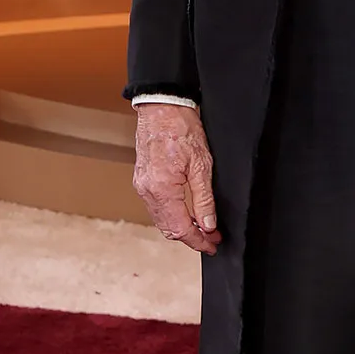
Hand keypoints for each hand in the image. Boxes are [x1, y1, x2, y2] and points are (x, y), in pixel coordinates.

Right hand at [133, 105, 220, 255]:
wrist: (162, 108)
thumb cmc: (182, 129)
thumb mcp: (202, 165)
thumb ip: (204, 199)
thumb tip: (208, 224)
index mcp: (163, 189)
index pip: (180, 228)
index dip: (199, 241)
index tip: (213, 245)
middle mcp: (148, 191)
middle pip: (169, 228)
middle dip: (192, 237)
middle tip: (212, 238)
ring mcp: (142, 186)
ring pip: (161, 220)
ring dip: (181, 228)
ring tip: (203, 227)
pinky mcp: (141, 180)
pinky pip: (156, 207)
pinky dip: (172, 215)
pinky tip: (186, 213)